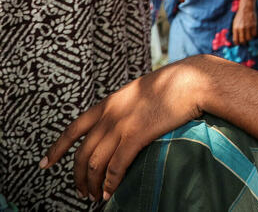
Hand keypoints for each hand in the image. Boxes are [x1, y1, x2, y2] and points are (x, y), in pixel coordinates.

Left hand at [40, 58, 208, 201]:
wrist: (191, 81)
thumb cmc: (173, 86)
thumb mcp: (139, 92)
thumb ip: (125, 107)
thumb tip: (121, 125)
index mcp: (108, 104)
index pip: (73, 129)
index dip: (57, 149)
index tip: (46, 164)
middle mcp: (109, 115)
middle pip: (82, 153)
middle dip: (78, 177)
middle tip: (82, 192)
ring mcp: (121, 125)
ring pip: (96, 163)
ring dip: (94, 184)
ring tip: (96, 197)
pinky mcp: (137, 135)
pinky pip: (116, 166)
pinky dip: (111, 183)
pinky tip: (111, 192)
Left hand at [231, 0, 257, 44]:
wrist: (246, 8)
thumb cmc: (240, 16)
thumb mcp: (234, 23)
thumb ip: (235, 31)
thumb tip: (236, 39)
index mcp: (235, 28)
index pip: (236, 40)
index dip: (237, 43)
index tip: (239, 44)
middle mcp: (241, 29)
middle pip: (243, 41)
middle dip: (244, 43)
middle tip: (245, 42)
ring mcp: (248, 27)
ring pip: (249, 38)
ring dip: (249, 39)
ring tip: (249, 37)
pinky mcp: (254, 25)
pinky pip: (254, 34)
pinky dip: (254, 35)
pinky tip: (252, 32)